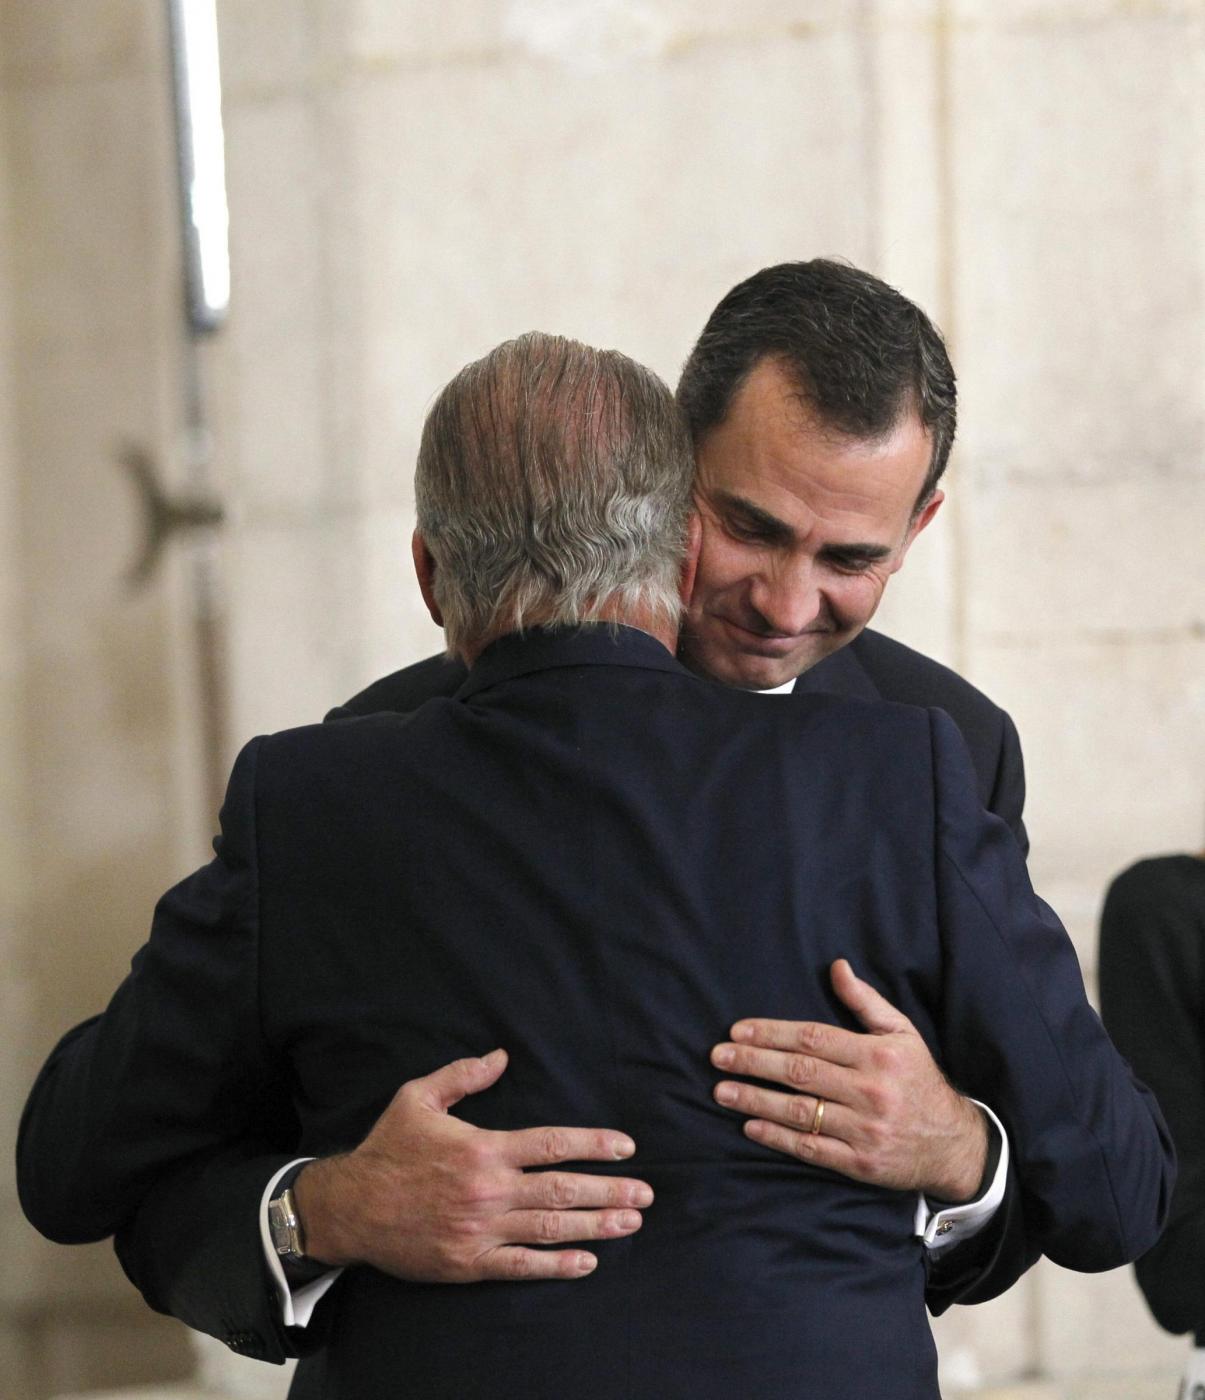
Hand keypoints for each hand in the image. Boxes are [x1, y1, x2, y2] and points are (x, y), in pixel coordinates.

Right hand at [294, 1049, 651, 1281]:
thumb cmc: (387, 1149)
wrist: (349, 1208)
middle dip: (609, 1190)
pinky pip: (520, 1267)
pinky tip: (587, 1262)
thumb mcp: (418, 1097)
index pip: (552, 1144)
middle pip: (562, 1190)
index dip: (594, 1145)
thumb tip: (502, 1057)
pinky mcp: (468, 1263)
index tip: (627, 1149)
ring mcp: (481, 1229)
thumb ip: (463, 1075)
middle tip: (646, 1194)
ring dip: (596, 1225)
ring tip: (631, 1223)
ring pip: (550, 1228)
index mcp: (483, 1148)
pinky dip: (557, 1266)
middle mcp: (489, 1189)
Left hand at [711, 959, 986, 1199]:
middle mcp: (871, 1090)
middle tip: (718, 1057)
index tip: (738, 1032)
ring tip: (722, 1090)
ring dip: (756, 1100)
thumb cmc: (919, 1080)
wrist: (953, 1144)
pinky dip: (778, 1137)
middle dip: (754, 1062)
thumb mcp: (902, 1033)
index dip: (772, 1034)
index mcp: (878, 1054)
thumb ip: (866, 1001)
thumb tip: (837, 966)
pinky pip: (811, 1148)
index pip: (814, 1039)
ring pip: (801, 1111)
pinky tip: (750, 1126)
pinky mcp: (860, 1163)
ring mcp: (865, 1129)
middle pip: (801, 1073)